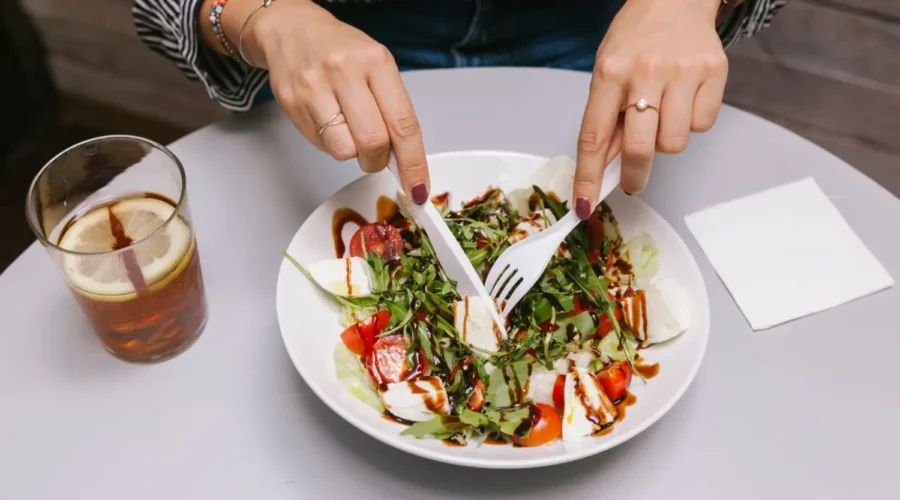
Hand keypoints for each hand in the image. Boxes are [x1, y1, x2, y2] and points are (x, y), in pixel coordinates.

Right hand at [245, 1, 429, 202]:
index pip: (403, 124)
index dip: (413, 163)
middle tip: (376, 155)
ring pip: (344, 150)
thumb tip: (404, 158)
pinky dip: (331, 143)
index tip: (417, 186)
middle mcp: (344, 72)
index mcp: (375, 62)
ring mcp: (314, 89)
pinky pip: (322, 146)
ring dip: (353, 153)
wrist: (291, 30)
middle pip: (373, 142)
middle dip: (378, 160)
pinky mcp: (293, 105)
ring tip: (348, 129)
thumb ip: (393, 108)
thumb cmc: (340, 50)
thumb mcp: (376, 66)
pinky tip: (328, 120)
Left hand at [572, 0, 726, 217]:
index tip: (584, 205)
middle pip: (640, 148)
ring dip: (665, 142)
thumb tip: (606, 169)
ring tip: (662, 115)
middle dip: (634, 175)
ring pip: (674, 143)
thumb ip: (607, 118)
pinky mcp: (714, 72)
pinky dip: (692, 123)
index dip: (588, 177)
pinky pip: (702, 126)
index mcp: (610, 72)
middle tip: (632, 181)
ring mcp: (682, 72)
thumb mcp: (608, 71)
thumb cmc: (636, 39)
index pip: (594, 137)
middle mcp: (645, 72)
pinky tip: (684, 100)